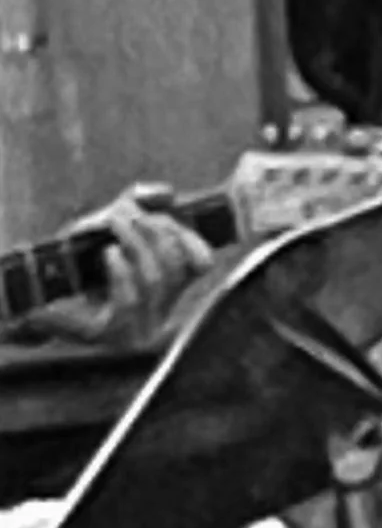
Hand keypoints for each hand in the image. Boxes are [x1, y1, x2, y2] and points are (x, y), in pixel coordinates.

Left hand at [25, 187, 210, 345]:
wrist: (36, 292)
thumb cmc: (73, 259)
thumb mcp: (106, 223)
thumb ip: (136, 202)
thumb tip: (166, 193)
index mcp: (166, 286)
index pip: (200, 265)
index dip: (192, 239)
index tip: (165, 216)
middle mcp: (158, 309)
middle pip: (175, 266)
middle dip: (154, 231)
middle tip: (126, 213)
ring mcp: (137, 326)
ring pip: (154, 280)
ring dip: (135, 243)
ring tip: (114, 223)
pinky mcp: (112, 334)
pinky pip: (129, 299)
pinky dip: (122, 270)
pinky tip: (109, 254)